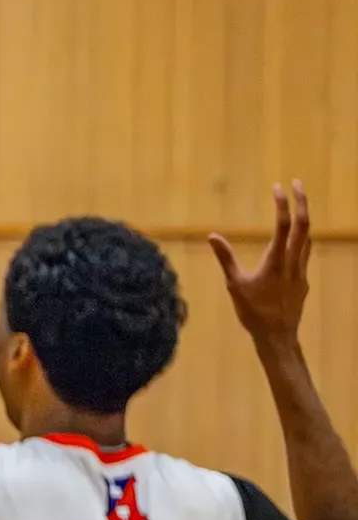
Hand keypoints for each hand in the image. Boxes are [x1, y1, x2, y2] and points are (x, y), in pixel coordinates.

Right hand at [211, 181, 311, 343]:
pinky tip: (296, 241)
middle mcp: (293, 262)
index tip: (278, 187)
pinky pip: (306, 253)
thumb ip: (225, 258)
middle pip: (304, 225)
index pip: (283, 226)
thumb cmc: (252, 311)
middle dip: (301, 202)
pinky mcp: (304, 280)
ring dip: (304, 219)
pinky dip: (302, 239)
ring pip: (308, 238)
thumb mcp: (234, 284)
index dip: (282, 204)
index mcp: (276, 261)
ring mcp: (302, 271)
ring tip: (299, 206)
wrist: (277, 335)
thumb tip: (212, 236)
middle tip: (297, 183)